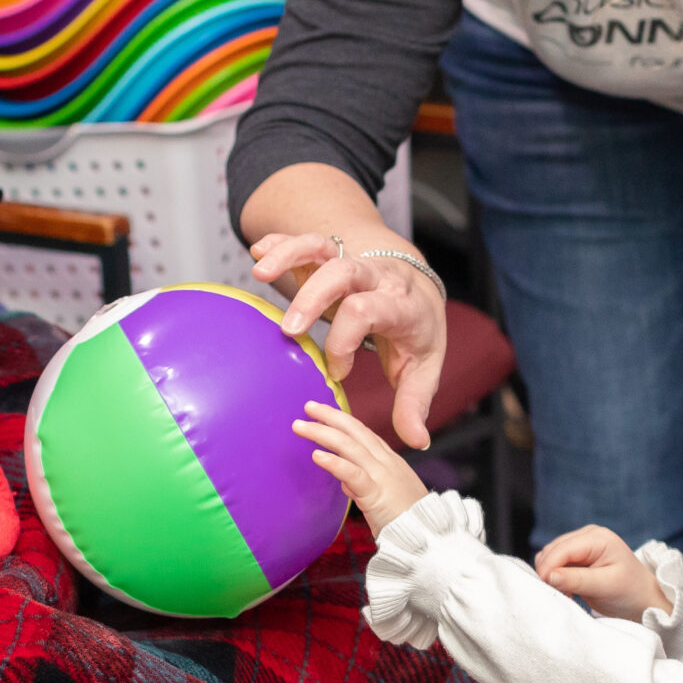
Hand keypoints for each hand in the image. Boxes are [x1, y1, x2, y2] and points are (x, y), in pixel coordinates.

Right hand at [250, 231, 447, 449]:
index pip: (369, 311)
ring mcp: (351, 261)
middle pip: (344, 272)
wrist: (416, 283)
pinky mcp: (331, 256)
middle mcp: (375, 277)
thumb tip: (416, 440)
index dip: (345, 341)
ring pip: (322, 246)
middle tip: (290, 329)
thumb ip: (415, 402)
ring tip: (260, 272)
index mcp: (400, 305)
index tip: (337, 372)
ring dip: (290, 254)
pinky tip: (258, 250)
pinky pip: (306, 241)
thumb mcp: (423, 365)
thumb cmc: (416, 328)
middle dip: (313, 298)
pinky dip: (281, 243)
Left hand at [293, 401, 429, 536]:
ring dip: (323, 433)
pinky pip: (353, 474)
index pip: (363, 433)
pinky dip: (334, 462)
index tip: (323, 412)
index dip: (343, 420)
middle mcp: (387, 463)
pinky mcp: (376, 494)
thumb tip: (345, 483)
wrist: (429, 538)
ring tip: (300, 426)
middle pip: (355, 431)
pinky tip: (316, 455)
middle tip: (308, 406)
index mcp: (390, 462)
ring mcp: (382, 476)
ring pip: (349, 447)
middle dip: (330, 416)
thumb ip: (364, 486)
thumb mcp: (385, 498)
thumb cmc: (408, 523)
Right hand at [534, 525, 670, 619]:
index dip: (549, 567)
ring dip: (551, 575)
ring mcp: (581, 544)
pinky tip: (568, 590)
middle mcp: (587, 535)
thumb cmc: (630, 591)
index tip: (546, 587)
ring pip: (549, 556)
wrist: (642, 598)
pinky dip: (555, 577)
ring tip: (567, 593)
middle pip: (552, 550)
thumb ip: (576, 579)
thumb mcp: (605, 586)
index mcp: (598, 538)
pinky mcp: (576, 555)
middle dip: (549, 572)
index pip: (562, 549)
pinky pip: (554, 563)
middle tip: (561, 594)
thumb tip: (548, 575)